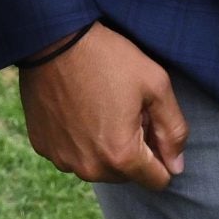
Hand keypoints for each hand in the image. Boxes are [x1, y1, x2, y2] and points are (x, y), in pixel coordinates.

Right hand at [18, 22, 187, 190]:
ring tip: (98, 107)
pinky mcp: (43, 146)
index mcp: (121, 156)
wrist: (52, 37)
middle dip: (131, 148)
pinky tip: (76, 108)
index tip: (148, 123)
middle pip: (127, 174)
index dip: (160, 152)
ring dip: (104, 146)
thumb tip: (176, 166)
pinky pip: (71, 153)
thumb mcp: (155, 85)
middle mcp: (89, 168)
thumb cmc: (107, 57)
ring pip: (98, 166)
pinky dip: (77, 139)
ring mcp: (62, 159)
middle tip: (123, 109)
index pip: (157, 180)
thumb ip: (174, 130)